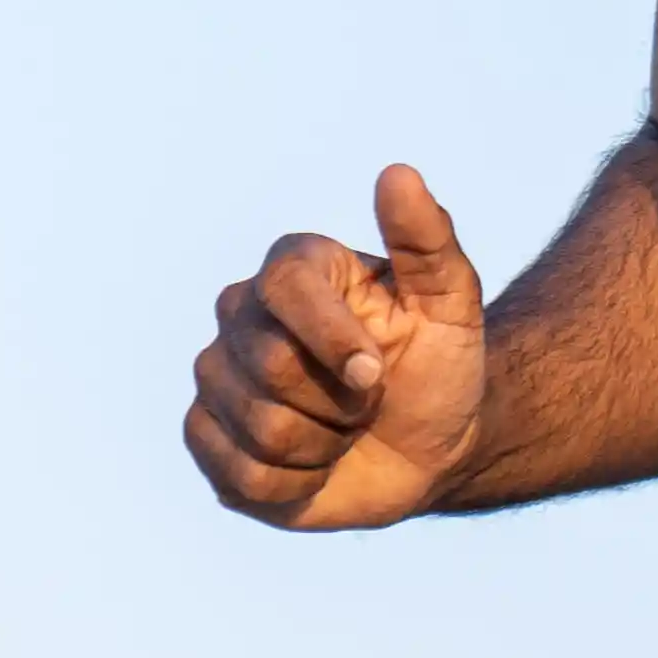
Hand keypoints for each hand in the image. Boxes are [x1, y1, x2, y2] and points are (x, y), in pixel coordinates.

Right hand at [183, 162, 493, 529]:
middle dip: (341, 402)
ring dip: (325, 446)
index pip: (284, 290)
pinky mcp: (206, 439)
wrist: (429, 446)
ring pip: (261, 429)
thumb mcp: (451, 303)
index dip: (332, 340)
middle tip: (367, 400)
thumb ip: (426, 239)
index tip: (376, 372)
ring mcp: (216, 377)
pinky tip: (314, 465)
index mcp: (294, 268)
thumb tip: (397, 173)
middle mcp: (241, 313)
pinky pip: (242, 476)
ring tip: (342, 431)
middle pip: (272, 367)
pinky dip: (297, 484)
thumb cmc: (439, 365)